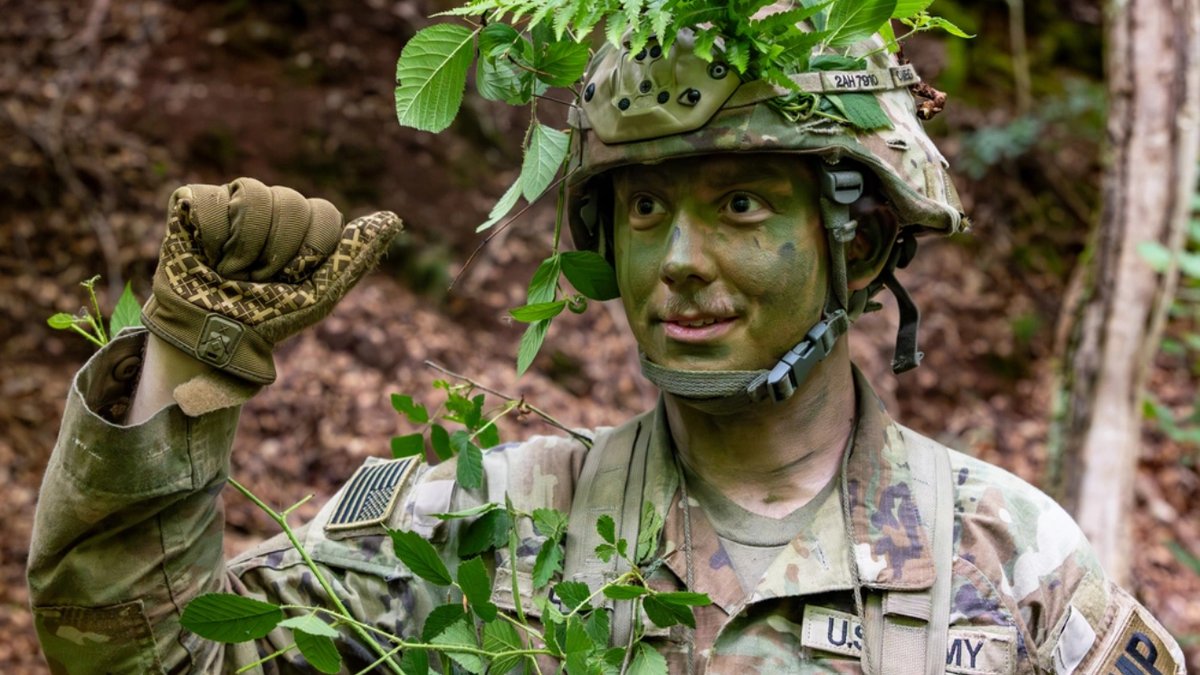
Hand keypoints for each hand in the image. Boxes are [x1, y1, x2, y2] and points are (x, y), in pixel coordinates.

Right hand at [140, 178, 401, 395]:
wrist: (214, 338)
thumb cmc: (269, 318)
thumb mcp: (321, 292)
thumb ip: (355, 254)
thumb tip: (394, 218)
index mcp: (304, 225)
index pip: (324, 213)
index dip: (312, 251)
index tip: (295, 279)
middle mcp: (271, 206)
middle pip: (291, 201)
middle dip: (279, 253)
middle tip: (261, 279)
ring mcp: (232, 201)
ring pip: (253, 194)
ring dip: (245, 247)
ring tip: (233, 271)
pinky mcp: (193, 202)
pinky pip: (210, 200)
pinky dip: (211, 238)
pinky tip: (207, 256)